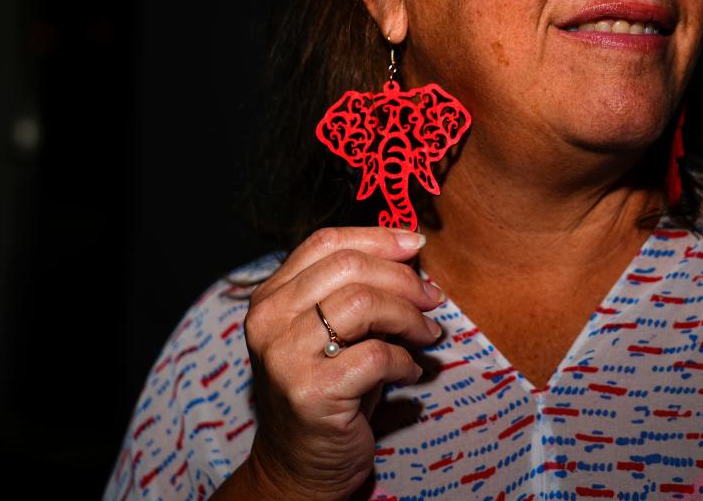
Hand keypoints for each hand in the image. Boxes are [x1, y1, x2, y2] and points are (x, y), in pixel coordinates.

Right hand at [240, 226, 445, 500]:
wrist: (298, 465)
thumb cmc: (325, 391)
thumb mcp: (329, 333)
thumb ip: (354, 292)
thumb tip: (410, 255)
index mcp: (270, 297)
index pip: (325, 243)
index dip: (377, 237)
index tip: (416, 244)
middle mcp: (269, 321)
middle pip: (349, 267)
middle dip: (403, 279)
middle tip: (433, 297)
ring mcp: (285, 356)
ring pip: (365, 304)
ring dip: (409, 317)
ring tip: (427, 335)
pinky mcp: (312, 392)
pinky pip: (377, 355)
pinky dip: (406, 361)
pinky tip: (410, 373)